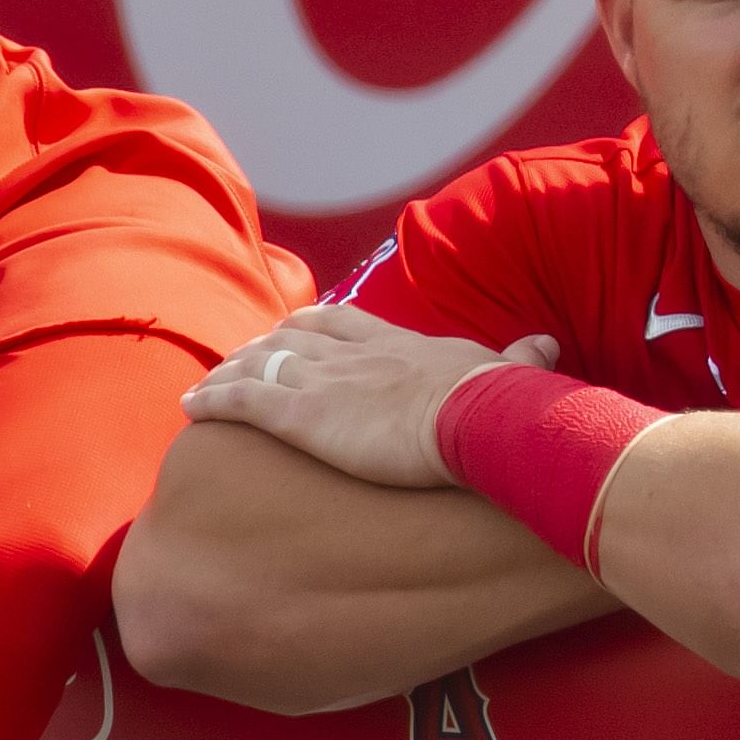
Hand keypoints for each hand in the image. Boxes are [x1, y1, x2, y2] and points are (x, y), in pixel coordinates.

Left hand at [179, 308, 557, 489]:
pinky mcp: (302, 416)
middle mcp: (353, 355)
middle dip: (262, 346)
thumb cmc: (497, 402)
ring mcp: (324, 382)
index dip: (313, 325)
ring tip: (208, 385)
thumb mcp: (510, 371)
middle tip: (241, 359)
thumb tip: (549, 343)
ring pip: (260, 365)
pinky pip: (242, 401)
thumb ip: (522, 355)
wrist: (476, 418)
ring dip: (229, 372)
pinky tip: (190, 406)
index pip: (343, 321)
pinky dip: (212, 399)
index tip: (295, 331)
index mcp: (398, 344)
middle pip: (292, 338)